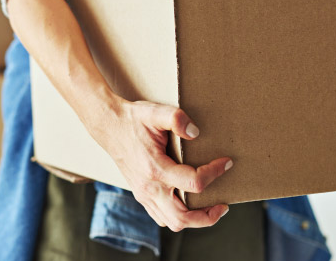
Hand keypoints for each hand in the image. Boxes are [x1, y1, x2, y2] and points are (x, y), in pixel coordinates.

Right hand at [95, 98, 232, 231]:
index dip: (214, 173)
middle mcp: (149, 187)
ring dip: (194, 220)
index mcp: (155, 169)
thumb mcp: (155, 112)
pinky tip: (189, 203)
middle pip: (182, 218)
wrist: (109, 126)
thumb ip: (176, 119)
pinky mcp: (141, 194)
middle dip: (207, 216)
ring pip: (171, 222)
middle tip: (223, 205)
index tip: (226, 163)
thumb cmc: (133, 119)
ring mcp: (143, 194)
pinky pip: (161, 217)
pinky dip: (179, 216)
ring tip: (209, 207)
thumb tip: (195, 132)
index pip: (193, 183)